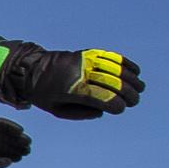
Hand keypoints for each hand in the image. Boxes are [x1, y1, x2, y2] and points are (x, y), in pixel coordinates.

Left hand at [0, 42, 144, 118]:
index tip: (120, 109)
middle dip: (128, 93)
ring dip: (131, 79)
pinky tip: (135, 72)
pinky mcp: (86, 54)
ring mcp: (84, 61)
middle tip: (134, 101)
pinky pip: (110, 57)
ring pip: (115, 68)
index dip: (115, 104)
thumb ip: (80, 113)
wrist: (29, 68)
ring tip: (139, 88)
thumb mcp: (56, 110)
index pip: (100, 97)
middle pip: (112, 83)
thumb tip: (102, 111)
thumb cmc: (42, 93)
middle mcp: (80, 73)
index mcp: (70, 90)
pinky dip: (125, 64)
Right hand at [0, 116, 30, 167]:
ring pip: (7, 133)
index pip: (4, 152)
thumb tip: (10, 161)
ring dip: (17, 136)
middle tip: (27, 149)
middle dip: (18, 145)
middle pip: (8, 142)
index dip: (14, 154)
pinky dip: (11, 126)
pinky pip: (2, 123)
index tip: (22, 156)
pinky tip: (20, 131)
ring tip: (26, 141)